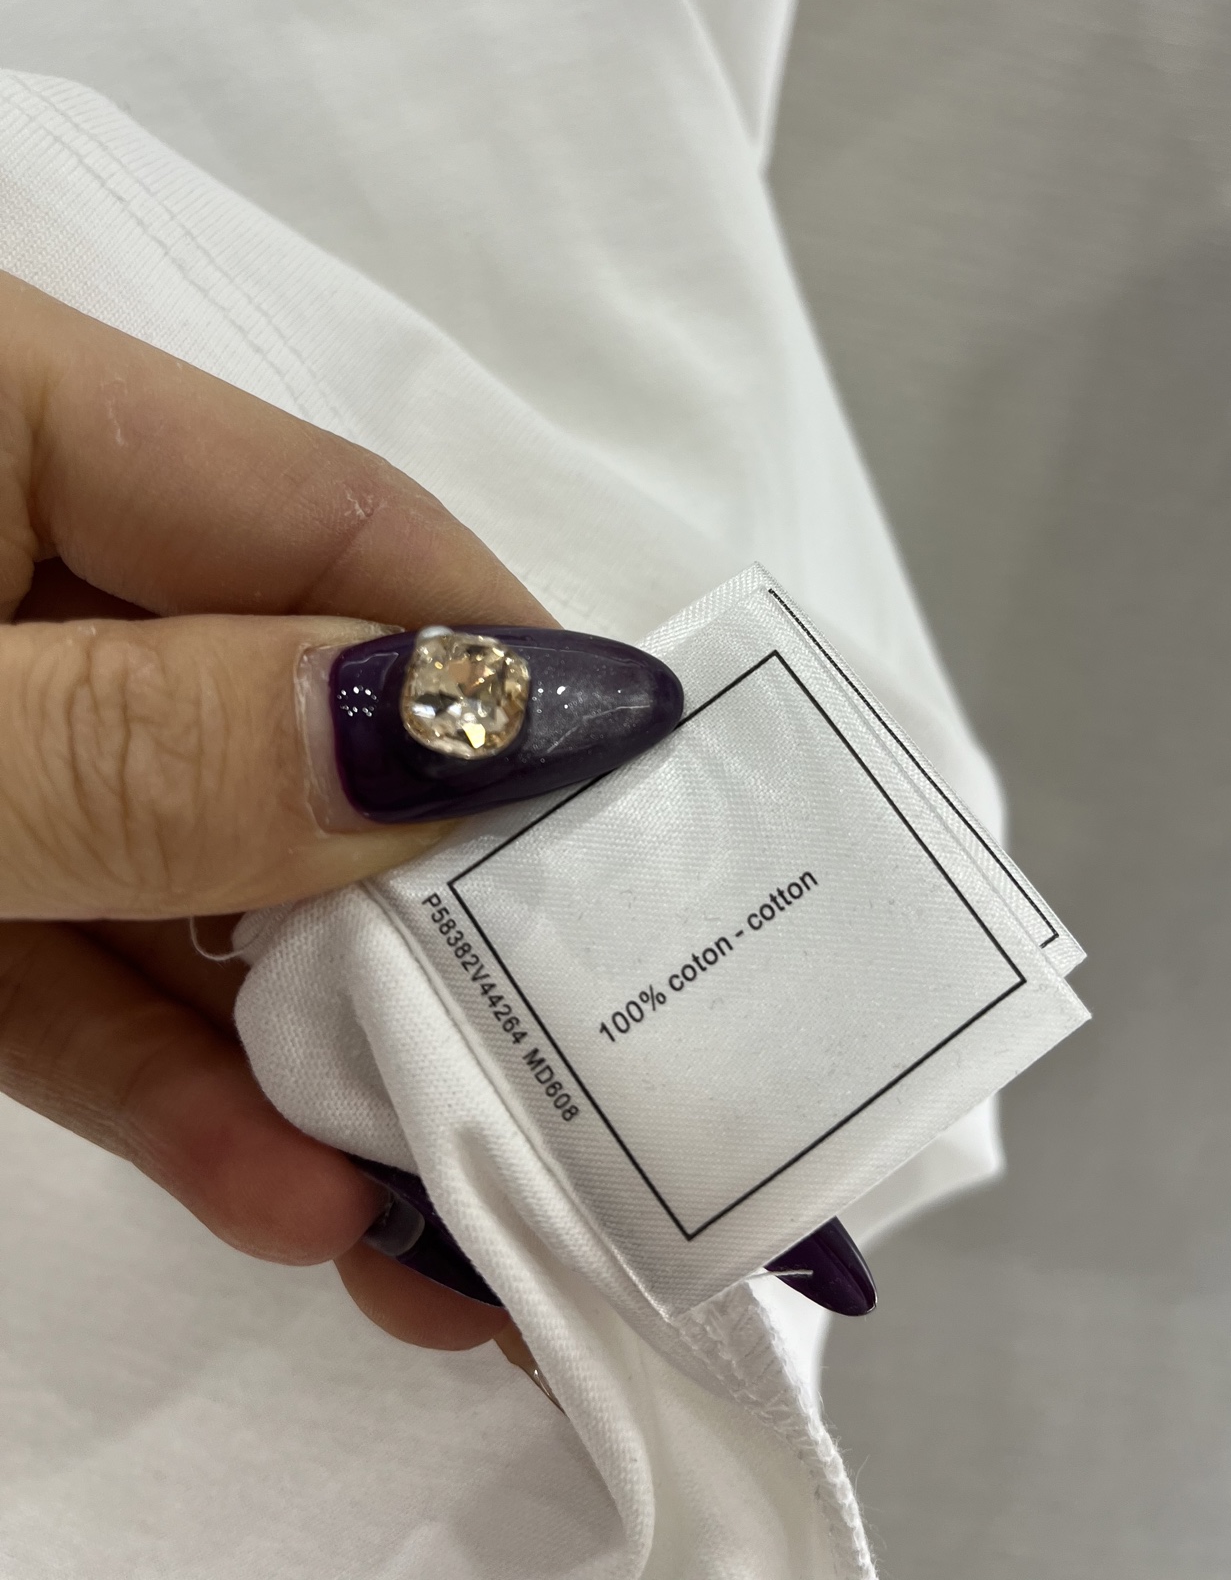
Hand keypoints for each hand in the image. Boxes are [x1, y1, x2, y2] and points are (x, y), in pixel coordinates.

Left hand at [0, 271, 549, 1351]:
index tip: (663, 835)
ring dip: (313, 1047)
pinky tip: (283, 1193)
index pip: (339, 523)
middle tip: (590, 1084)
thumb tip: (493, 730)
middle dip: (439, 913)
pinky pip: (56, 961)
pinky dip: (159, 1079)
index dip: (509, 674)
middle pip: (287, 717)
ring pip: (183, 869)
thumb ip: (150, 746)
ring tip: (450, 1215)